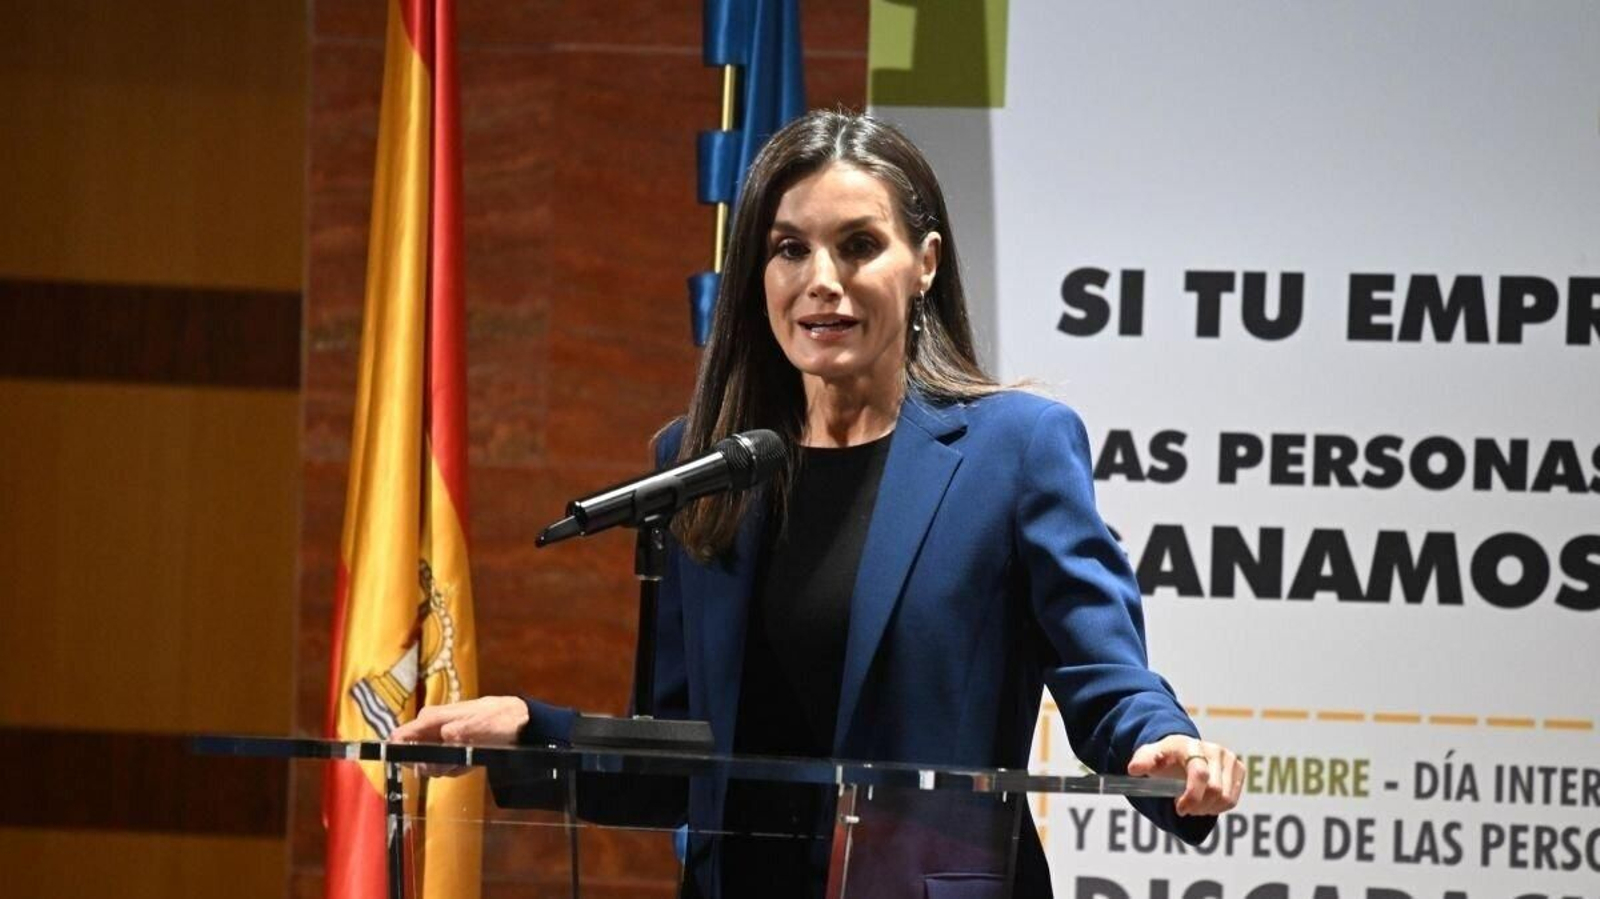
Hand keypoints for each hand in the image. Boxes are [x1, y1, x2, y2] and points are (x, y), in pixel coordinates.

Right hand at [387, 696, 529, 777]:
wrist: (518, 722)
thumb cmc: (498, 719)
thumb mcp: (479, 726)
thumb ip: (458, 732)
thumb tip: (443, 736)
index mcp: (431, 718)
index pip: (400, 736)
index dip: (402, 754)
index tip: (422, 765)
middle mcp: (430, 729)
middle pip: (414, 758)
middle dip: (434, 766)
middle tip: (455, 763)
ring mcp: (440, 741)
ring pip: (431, 766)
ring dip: (450, 767)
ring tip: (469, 758)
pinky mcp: (450, 751)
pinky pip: (446, 767)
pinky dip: (459, 768)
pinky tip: (473, 760)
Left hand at [1127, 734, 1242, 816]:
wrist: (1182, 749)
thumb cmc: (1164, 757)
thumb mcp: (1149, 757)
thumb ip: (1142, 761)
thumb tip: (1134, 769)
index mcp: (1191, 746)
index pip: (1200, 775)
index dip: (1192, 797)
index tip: (1179, 809)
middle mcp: (1214, 750)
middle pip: (1215, 791)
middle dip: (1198, 806)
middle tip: (1184, 808)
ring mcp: (1228, 758)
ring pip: (1226, 798)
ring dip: (1208, 808)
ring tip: (1194, 805)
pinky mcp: (1238, 768)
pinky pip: (1232, 800)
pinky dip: (1219, 807)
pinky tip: (1206, 801)